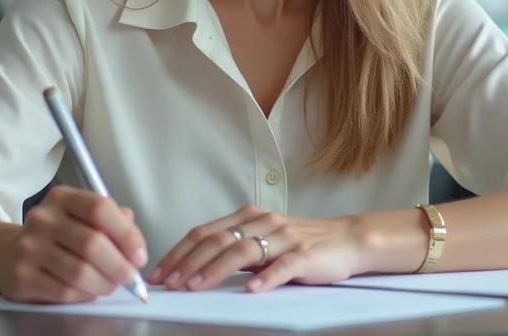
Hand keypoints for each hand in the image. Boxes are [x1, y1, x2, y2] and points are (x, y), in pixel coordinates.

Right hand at [0, 186, 147, 303]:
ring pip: (79, 271)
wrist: (7, 254)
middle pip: (92, 243)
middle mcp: (43, 218)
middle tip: (130, 277)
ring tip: (110, 285)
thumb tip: (135, 239)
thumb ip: (110, 222)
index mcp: (62, 198)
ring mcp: (29, 247)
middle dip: (119, 266)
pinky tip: (89, 292)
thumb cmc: (55, 236)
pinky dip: (84, 295)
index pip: (100, 208)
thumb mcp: (80, 218)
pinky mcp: (22, 276)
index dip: (126, 234)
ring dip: (104, 284)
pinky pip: (64, 291)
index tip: (140, 255)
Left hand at [148, 204, 365, 293]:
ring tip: (196, 286)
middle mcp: (263, 222)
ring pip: (243, 251)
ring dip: (215, 270)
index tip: (160, 272)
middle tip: (170, 283)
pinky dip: (265, 278)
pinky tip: (251, 291)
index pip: (205, 232)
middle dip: (189, 262)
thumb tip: (193, 269)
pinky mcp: (305, 254)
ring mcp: (285, 237)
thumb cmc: (302, 244)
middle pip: (218, 240)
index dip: (179, 252)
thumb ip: (234, 249)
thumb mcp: (263, 240)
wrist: (347, 239)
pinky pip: (282, 266)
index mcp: (248, 216)